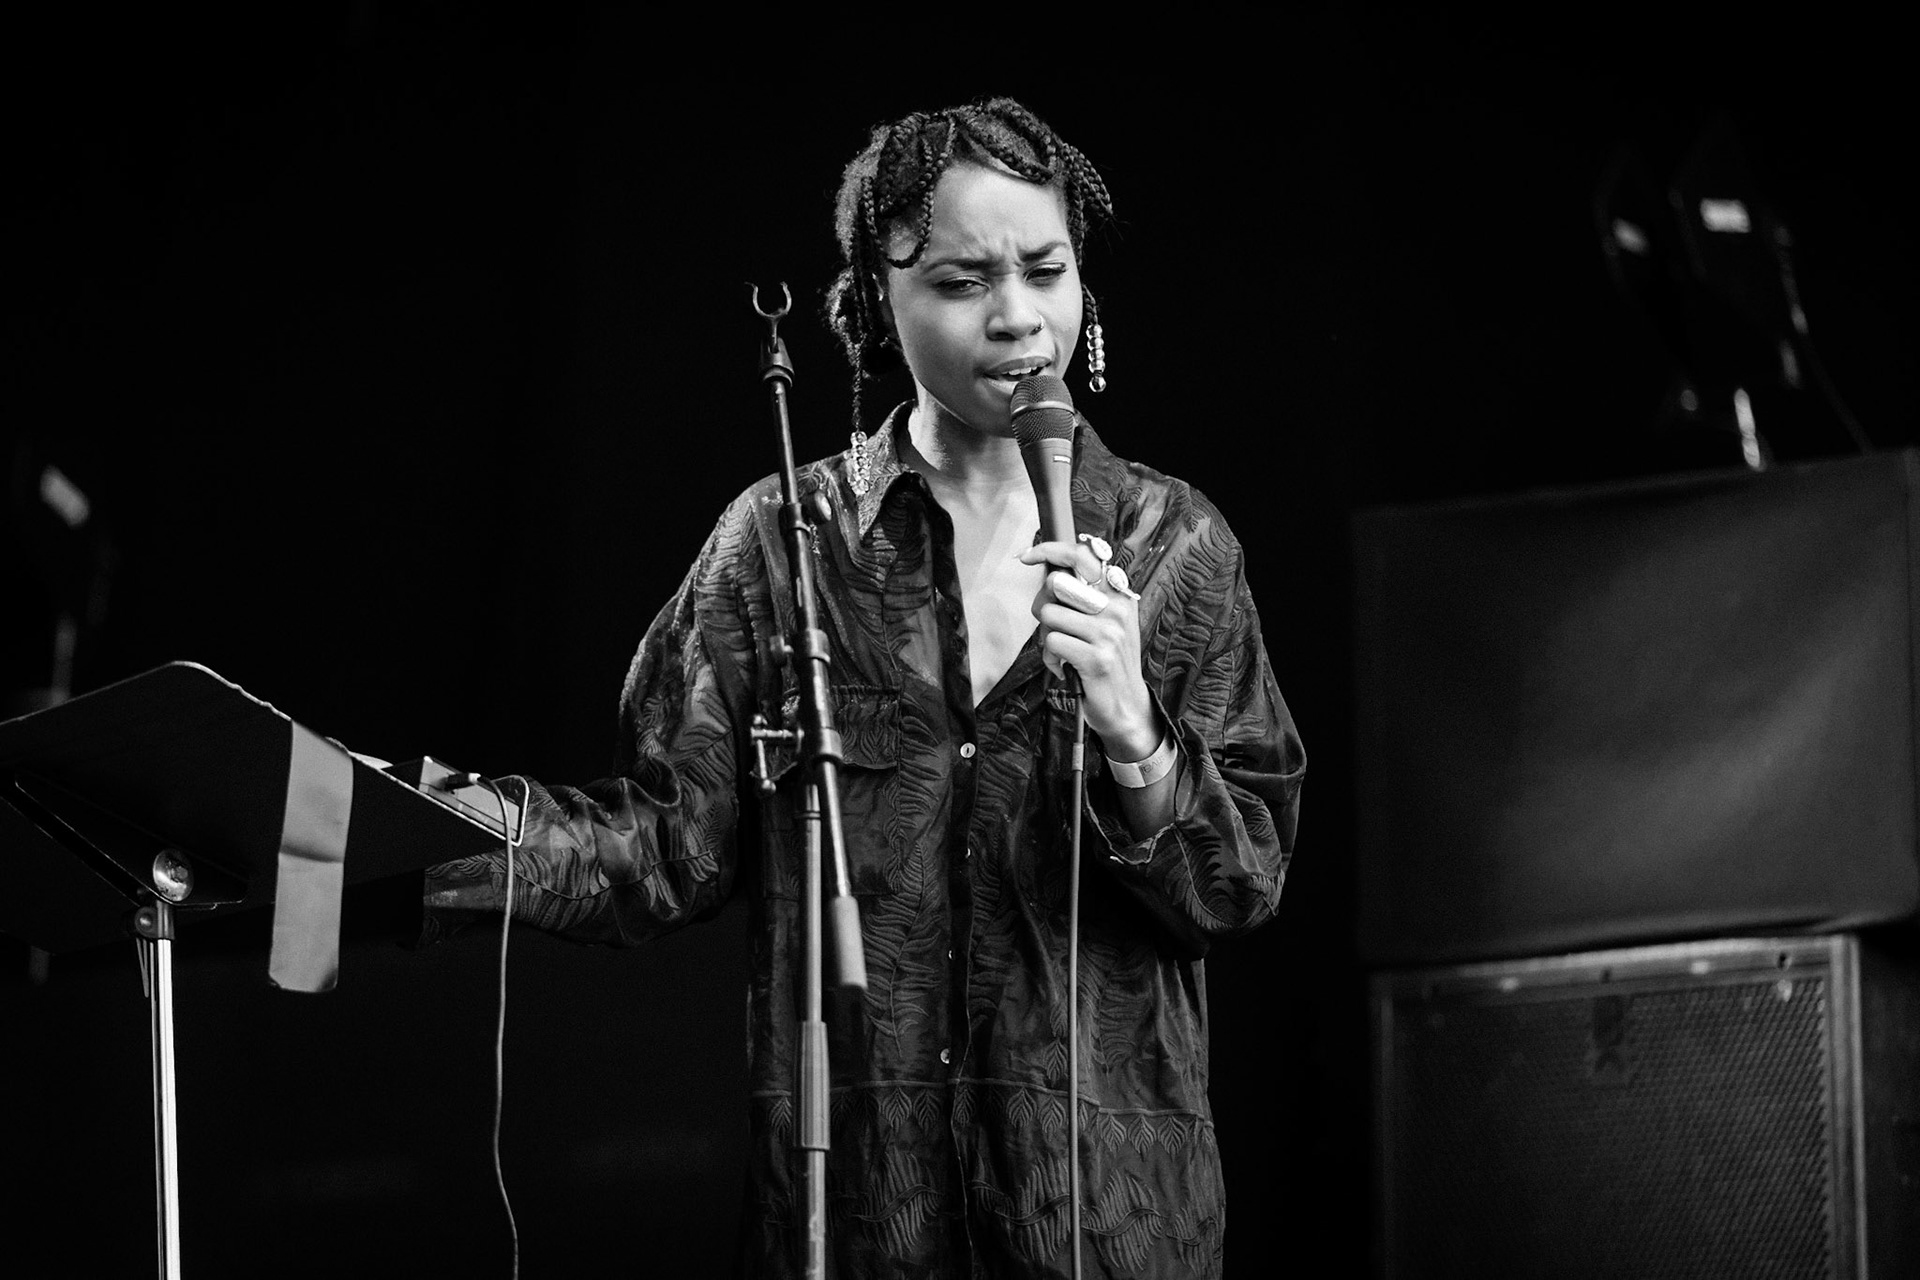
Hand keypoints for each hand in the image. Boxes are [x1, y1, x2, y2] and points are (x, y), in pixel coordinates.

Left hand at [1018, 537, 1159, 759]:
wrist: (1126, 706)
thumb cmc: (1107, 661)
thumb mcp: (1106, 622)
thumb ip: (1084, 597)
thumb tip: (1048, 576)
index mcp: (1119, 594)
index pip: (1084, 556)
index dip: (1050, 550)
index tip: (1026, 556)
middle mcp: (1116, 608)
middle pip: (1057, 583)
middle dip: (1042, 604)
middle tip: (1051, 626)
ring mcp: (1108, 633)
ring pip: (1049, 615)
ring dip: (1046, 636)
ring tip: (1064, 651)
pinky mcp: (1096, 658)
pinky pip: (1052, 642)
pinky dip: (1049, 658)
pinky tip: (1064, 667)